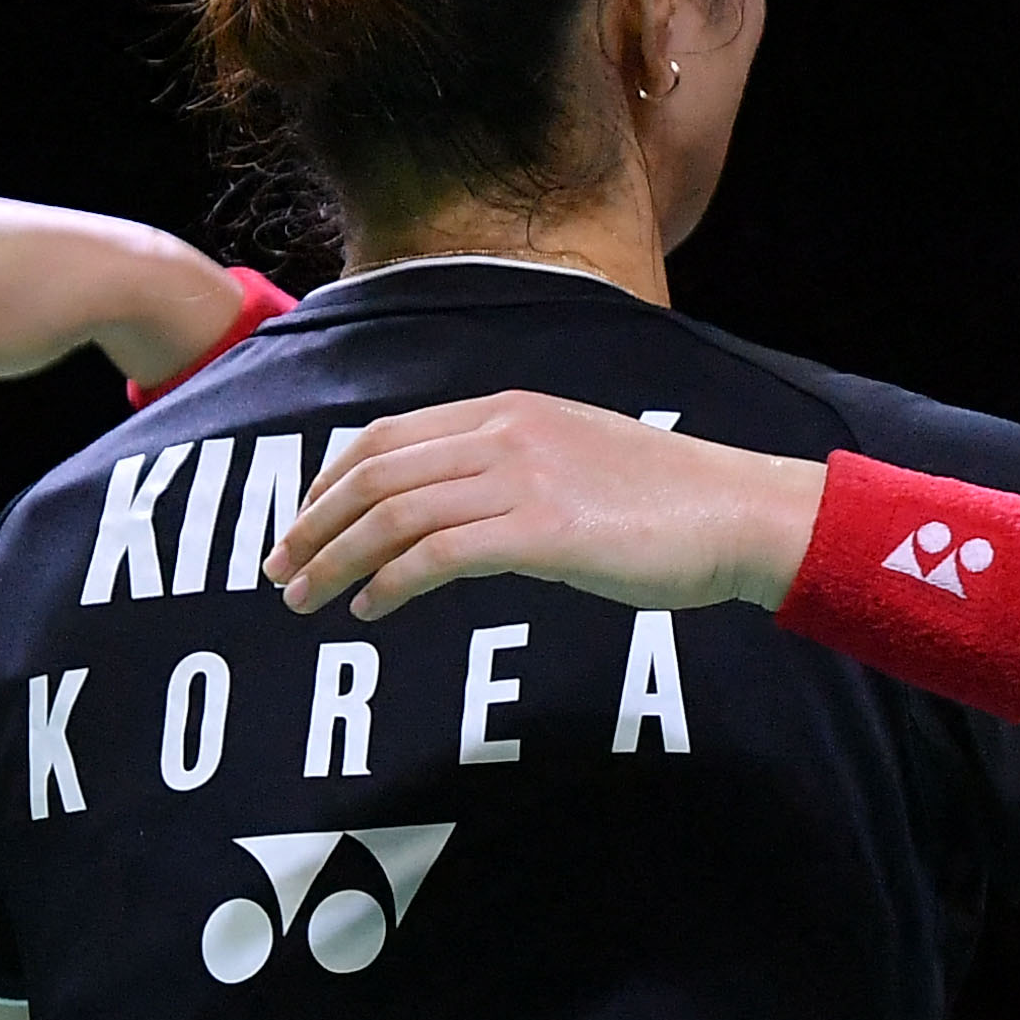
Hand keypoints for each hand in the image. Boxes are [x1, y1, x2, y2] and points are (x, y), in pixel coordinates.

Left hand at [273, 395, 819, 621]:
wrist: (740, 513)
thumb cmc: (670, 501)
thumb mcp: (577, 461)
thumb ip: (515, 471)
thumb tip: (460, 515)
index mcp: (507, 410)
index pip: (387, 437)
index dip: (328, 481)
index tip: (302, 523)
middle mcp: (504, 433)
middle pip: (374, 473)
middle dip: (312, 524)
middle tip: (280, 571)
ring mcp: (522, 478)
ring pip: (394, 514)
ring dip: (336, 560)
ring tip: (307, 600)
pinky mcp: (542, 531)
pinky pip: (437, 554)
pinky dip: (390, 583)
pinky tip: (373, 610)